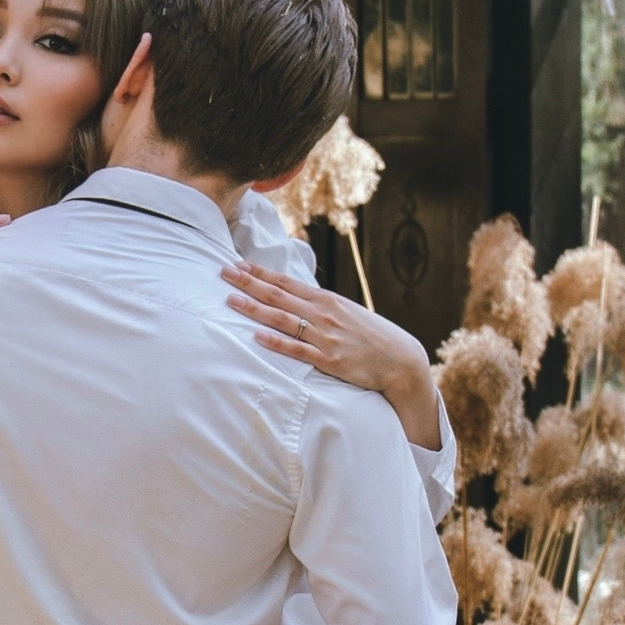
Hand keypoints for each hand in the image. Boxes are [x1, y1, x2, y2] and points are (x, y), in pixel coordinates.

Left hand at [223, 263, 443, 446]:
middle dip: (249, 283)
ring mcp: (326, 337)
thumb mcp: (347, 313)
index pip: (287, 283)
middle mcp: (324, 314)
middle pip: (279, 296)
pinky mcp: (329, 360)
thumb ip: (321, 307)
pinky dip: (276, 342)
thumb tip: (295, 299)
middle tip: (223, 273)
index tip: (238, 264)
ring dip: (255, 308)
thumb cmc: (371, 336)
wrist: (400, 360)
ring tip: (231, 300)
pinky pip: (297, 350)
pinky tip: (257, 336)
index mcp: (328, 300)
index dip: (261, 273)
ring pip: (283, 319)